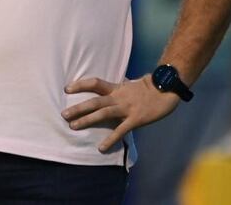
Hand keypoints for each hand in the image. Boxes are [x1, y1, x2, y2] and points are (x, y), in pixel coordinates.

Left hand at [61, 75, 179, 152]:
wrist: (166, 89)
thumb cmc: (149, 88)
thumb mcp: (131, 84)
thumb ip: (120, 87)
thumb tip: (114, 86)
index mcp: (117, 88)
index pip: (94, 83)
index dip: (80, 85)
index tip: (66, 89)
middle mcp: (118, 96)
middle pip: (94, 101)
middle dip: (78, 107)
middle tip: (63, 114)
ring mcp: (126, 107)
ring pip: (103, 113)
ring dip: (87, 120)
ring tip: (73, 126)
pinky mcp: (136, 119)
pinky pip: (121, 130)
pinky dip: (110, 139)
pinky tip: (101, 148)